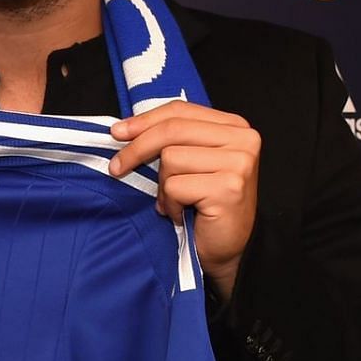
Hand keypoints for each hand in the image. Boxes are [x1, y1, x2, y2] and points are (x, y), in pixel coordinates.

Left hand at [107, 101, 259, 297]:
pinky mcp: (229, 188)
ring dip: (163, 187)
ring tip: (175, 202)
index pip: (181, 110)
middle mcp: (243, 139)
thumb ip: (173, 139)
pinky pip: (175, 187)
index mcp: (234, 126)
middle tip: (117, 167)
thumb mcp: (192, 162)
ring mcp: (239, 163)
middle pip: (173, 129)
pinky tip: (183, 214)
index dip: (145, 120)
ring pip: (171, 158)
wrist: (228, 249)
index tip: (118, 132)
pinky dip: (171, 204)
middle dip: (137, 148)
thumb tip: (124, 129)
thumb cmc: (206, 206)